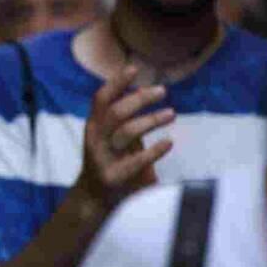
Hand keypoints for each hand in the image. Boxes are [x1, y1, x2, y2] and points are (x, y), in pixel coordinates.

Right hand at [73, 66, 172, 211]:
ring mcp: (102, 158)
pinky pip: (135, 161)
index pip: (101, 99)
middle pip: (115, 112)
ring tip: (171, 113)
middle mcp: (95, 139)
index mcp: (94, 126)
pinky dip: (154, 150)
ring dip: (150, 120)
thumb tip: (144, 90)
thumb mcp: (114, 136)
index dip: (116, 82)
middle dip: (139, 99)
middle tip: (162, 91)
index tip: (135, 68)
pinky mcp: (113, 177)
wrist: (94, 198)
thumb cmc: (111, 161)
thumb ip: (125, 117)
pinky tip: (169, 142)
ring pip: (125, 132)